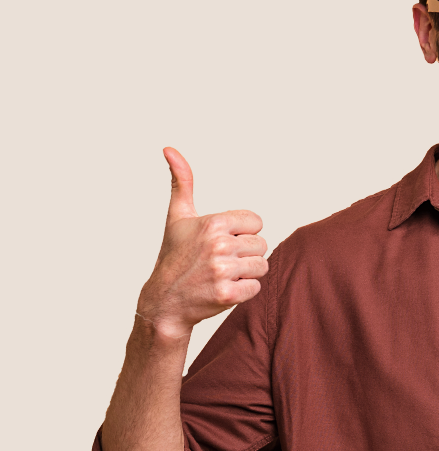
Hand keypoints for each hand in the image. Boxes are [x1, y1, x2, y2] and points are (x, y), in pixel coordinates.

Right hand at [136, 147, 268, 337]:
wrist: (164, 302)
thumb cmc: (174, 256)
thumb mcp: (177, 216)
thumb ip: (182, 182)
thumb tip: (169, 148)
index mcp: (213, 223)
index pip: (257, 222)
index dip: (242, 232)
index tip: (221, 241)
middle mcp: (219, 245)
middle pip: (261, 244)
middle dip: (245, 253)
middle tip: (219, 260)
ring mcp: (223, 271)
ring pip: (262, 266)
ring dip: (246, 272)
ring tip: (221, 274)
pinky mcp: (228, 294)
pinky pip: (256, 287)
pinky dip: (243, 290)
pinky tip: (222, 289)